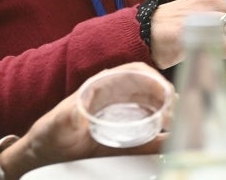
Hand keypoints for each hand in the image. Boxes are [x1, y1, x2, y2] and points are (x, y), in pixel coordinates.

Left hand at [0, 63, 170, 179]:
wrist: (44, 153)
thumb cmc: (49, 133)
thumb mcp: (57, 124)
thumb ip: (67, 117)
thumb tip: (77, 112)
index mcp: (101, 86)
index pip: (134, 72)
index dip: (153, 78)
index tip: (166, 91)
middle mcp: (115, 97)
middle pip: (150, 89)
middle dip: (168, 97)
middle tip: (180, 113)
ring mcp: (121, 116)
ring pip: (153, 109)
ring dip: (169, 115)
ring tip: (181, 126)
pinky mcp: (124, 136)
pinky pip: (148, 133)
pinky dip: (163, 136)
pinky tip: (172, 142)